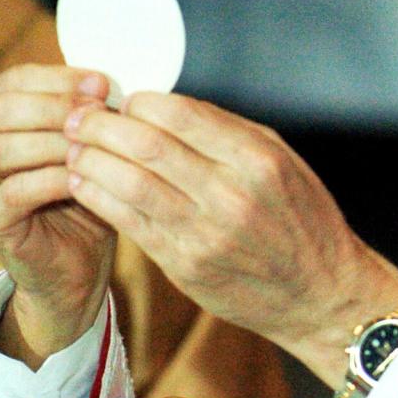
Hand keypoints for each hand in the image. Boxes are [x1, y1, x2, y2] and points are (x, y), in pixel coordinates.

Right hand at [0, 65, 114, 367]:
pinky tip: (83, 177)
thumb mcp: (89, 149)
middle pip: (2, 108)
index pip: (15, 81)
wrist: (77, 267)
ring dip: (54, 141)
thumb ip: (89, 116)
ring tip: (95, 144)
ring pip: (3, 146)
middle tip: (100, 111)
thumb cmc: (86, 199)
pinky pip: (14, 191)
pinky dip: (52, 179)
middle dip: (56, 105)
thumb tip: (107, 82)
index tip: (105, 84)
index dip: (59, 78)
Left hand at [64, 93, 397, 385]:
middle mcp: (231, 195)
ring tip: (75, 149)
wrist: (322, 295)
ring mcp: (206, 234)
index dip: (139, 102)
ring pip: (126, 181)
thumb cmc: (305, 224)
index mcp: (257, 160)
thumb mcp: (284, 163)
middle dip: (101, 124)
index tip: (124, 101)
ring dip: (89, 159)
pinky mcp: (186, 266)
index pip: (178, 112)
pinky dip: (97, 196)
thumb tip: (167, 107)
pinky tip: (85, 184)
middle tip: (79, 117)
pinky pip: (128, 221)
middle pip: (145, 143)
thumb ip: (229, 133)